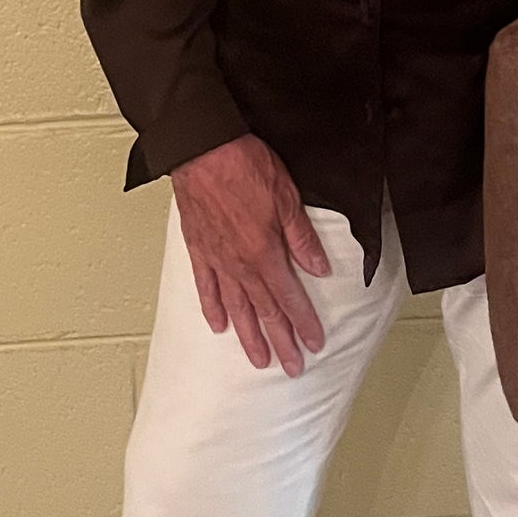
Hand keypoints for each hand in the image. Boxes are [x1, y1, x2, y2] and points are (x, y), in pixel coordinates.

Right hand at [171, 132, 329, 374]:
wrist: (202, 148)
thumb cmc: (244, 165)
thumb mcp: (287, 196)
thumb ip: (302, 237)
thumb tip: (319, 269)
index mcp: (264, 252)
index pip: (289, 298)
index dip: (303, 323)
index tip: (313, 345)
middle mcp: (239, 264)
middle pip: (263, 311)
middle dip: (279, 342)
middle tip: (290, 368)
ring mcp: (216, 259)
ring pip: (235, 307)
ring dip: (248, 335)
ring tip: (258, 358)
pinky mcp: (198, 248)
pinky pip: (205, 287)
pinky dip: (212, 308)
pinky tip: (219, 325)